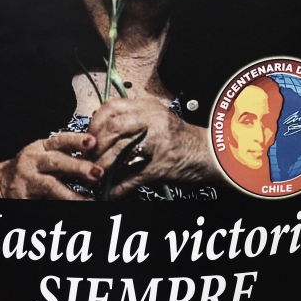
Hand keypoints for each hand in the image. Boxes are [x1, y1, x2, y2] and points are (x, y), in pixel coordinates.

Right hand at [0, 133, 99, 199]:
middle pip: (57, 162)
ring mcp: (27, 180)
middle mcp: (33, 161)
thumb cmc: (29, 167)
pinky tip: (72, 210)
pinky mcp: (23, 198)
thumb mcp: (43, 155)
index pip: (60, 141)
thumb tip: (96, 160)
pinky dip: (58, 206)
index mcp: (40, 148)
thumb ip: (64, 155)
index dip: (76, 140)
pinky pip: (43, 202)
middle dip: (78, 167)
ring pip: (51, 186)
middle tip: (97, 173)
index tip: (93, 142)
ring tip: (89, 201)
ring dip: (71, 194)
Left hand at [87, 98, 211, 198]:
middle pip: (112, 128)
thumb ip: (133, 121)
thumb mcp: (158, 120)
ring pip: (120, 151)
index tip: (89, 137)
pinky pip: (134, 177)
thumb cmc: (181, 139)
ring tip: (95, 176)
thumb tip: (101, 132)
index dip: (95, 123)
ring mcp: (158, 143)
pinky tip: (110, 193)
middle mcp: (153, 121)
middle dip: (95, 146)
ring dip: (103, 166)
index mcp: (148, 107)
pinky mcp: (162, 165)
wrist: (212, 153)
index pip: (112, 107)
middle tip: (88, 158)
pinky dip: (119, 187)